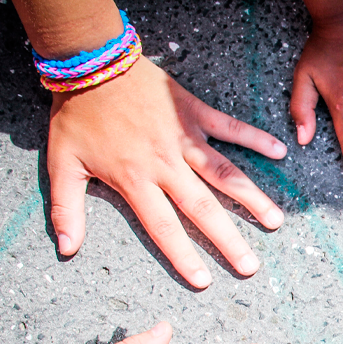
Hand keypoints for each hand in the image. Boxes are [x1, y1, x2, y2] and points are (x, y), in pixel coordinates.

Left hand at [47, 57, 287, 288]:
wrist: (90, 61)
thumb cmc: (76, 115)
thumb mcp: (62, 164)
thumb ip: (67, 209)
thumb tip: (67, 250)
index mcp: (136, 179)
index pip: (164, 227)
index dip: (184, 256)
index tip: (205, 281)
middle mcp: (166, 164)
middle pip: (202, 208)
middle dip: (228, 240)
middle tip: (251, 267)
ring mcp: (185, 138)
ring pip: (225, 173)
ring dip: (252, 198)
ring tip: (275, 221)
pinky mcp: (195, 113)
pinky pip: (230, 128)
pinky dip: (256, 138)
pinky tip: (281, 152)